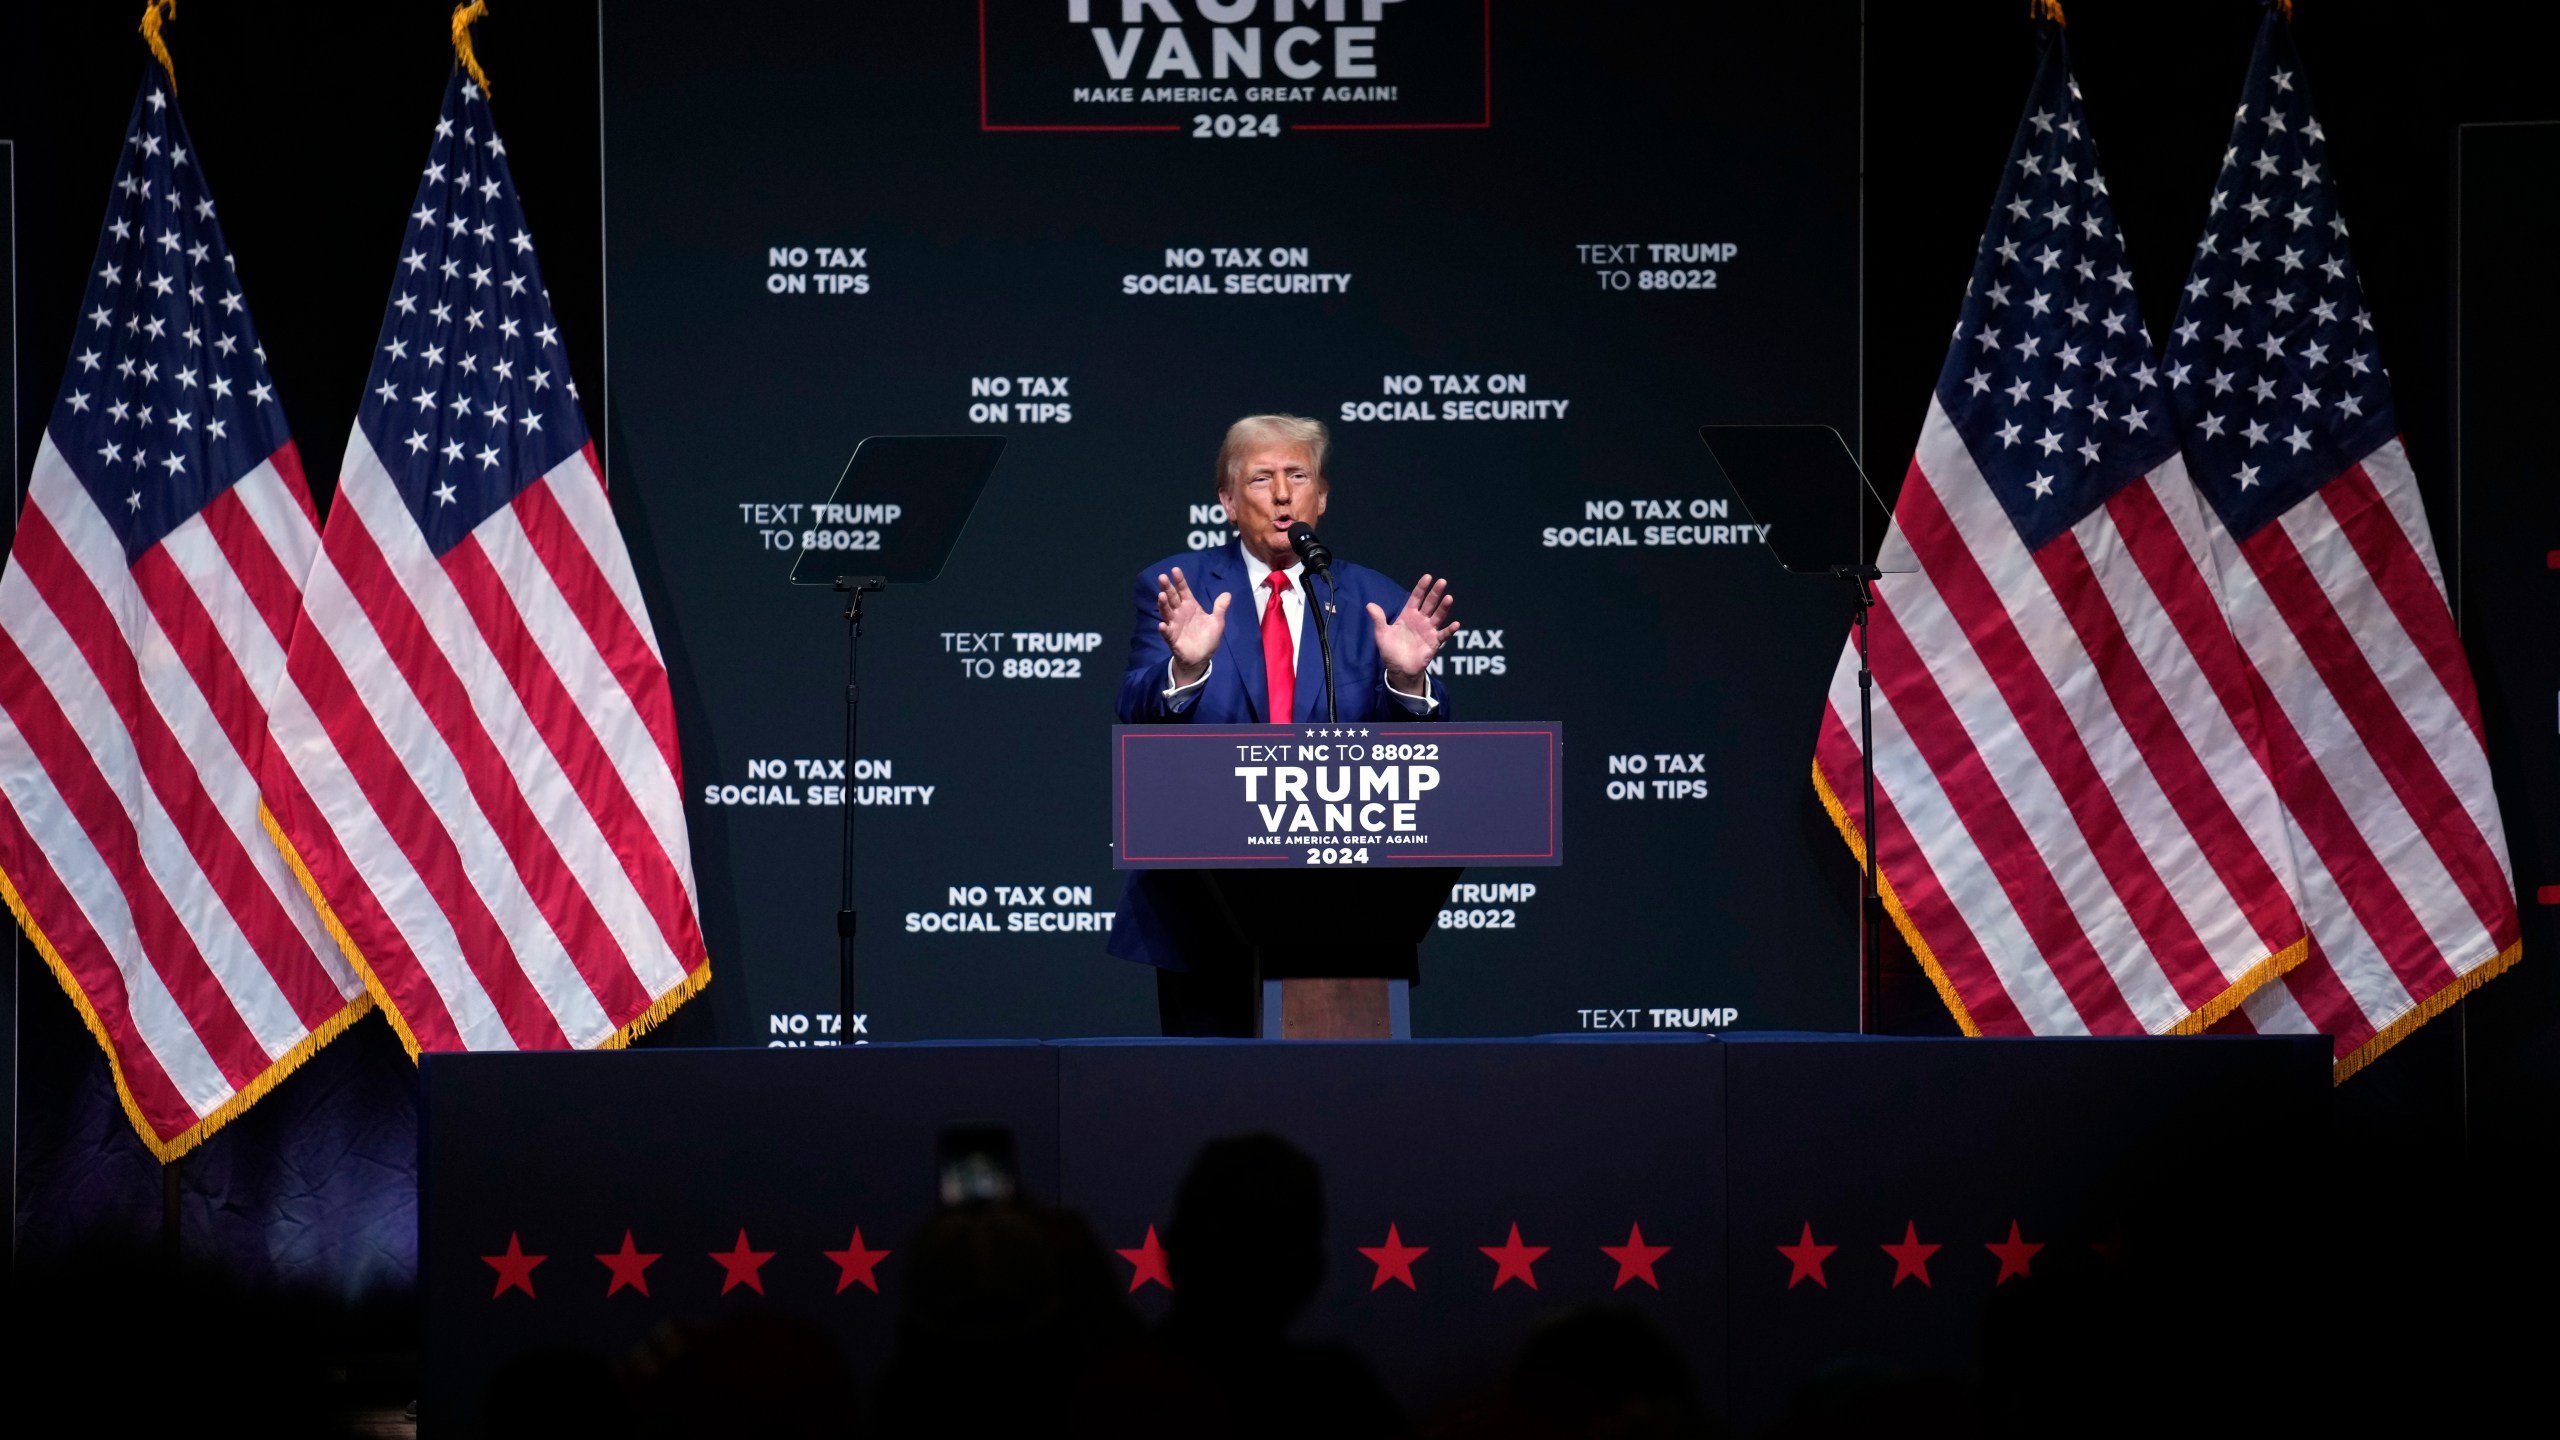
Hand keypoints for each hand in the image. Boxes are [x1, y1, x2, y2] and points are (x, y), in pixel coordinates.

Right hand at [1156, 567, 1228, 685]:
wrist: (1201, 658)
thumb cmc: (1207, 639)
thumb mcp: (1217, 622)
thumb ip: (1220, 608)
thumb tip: (1227, 594)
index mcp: (1190, 606)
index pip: (1184, 591)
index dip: (1180, 581)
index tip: (1175, 570)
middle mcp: (1180, 613)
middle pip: (1172, 598)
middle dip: (1167, 588)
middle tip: (1162, 577)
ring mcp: (1175, 625)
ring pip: (1167, 613)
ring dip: (1163, 605)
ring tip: (1161, 596)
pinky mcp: (1172, 638)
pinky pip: (1167, 633)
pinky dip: (1164, 629)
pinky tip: (1162, 625)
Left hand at [1367, 574, 1456, 690]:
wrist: (1399, 670)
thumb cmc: (1390, 651)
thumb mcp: (1381, 634)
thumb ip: (1378, 619)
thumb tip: (1369, 604)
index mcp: (1408, 615)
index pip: (1416, 598)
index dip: (1421, 587)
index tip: (1428, 577)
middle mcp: (1420, 620)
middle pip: (1429, 603)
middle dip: (1435, 593)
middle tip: (1442, 582)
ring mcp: (1429, 630)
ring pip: (1438, 616)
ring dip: (1444, 608)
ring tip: (1449, 598)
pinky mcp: (1434, 642)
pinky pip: (1443, 634)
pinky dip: (1449, 630)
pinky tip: (1455, 624)